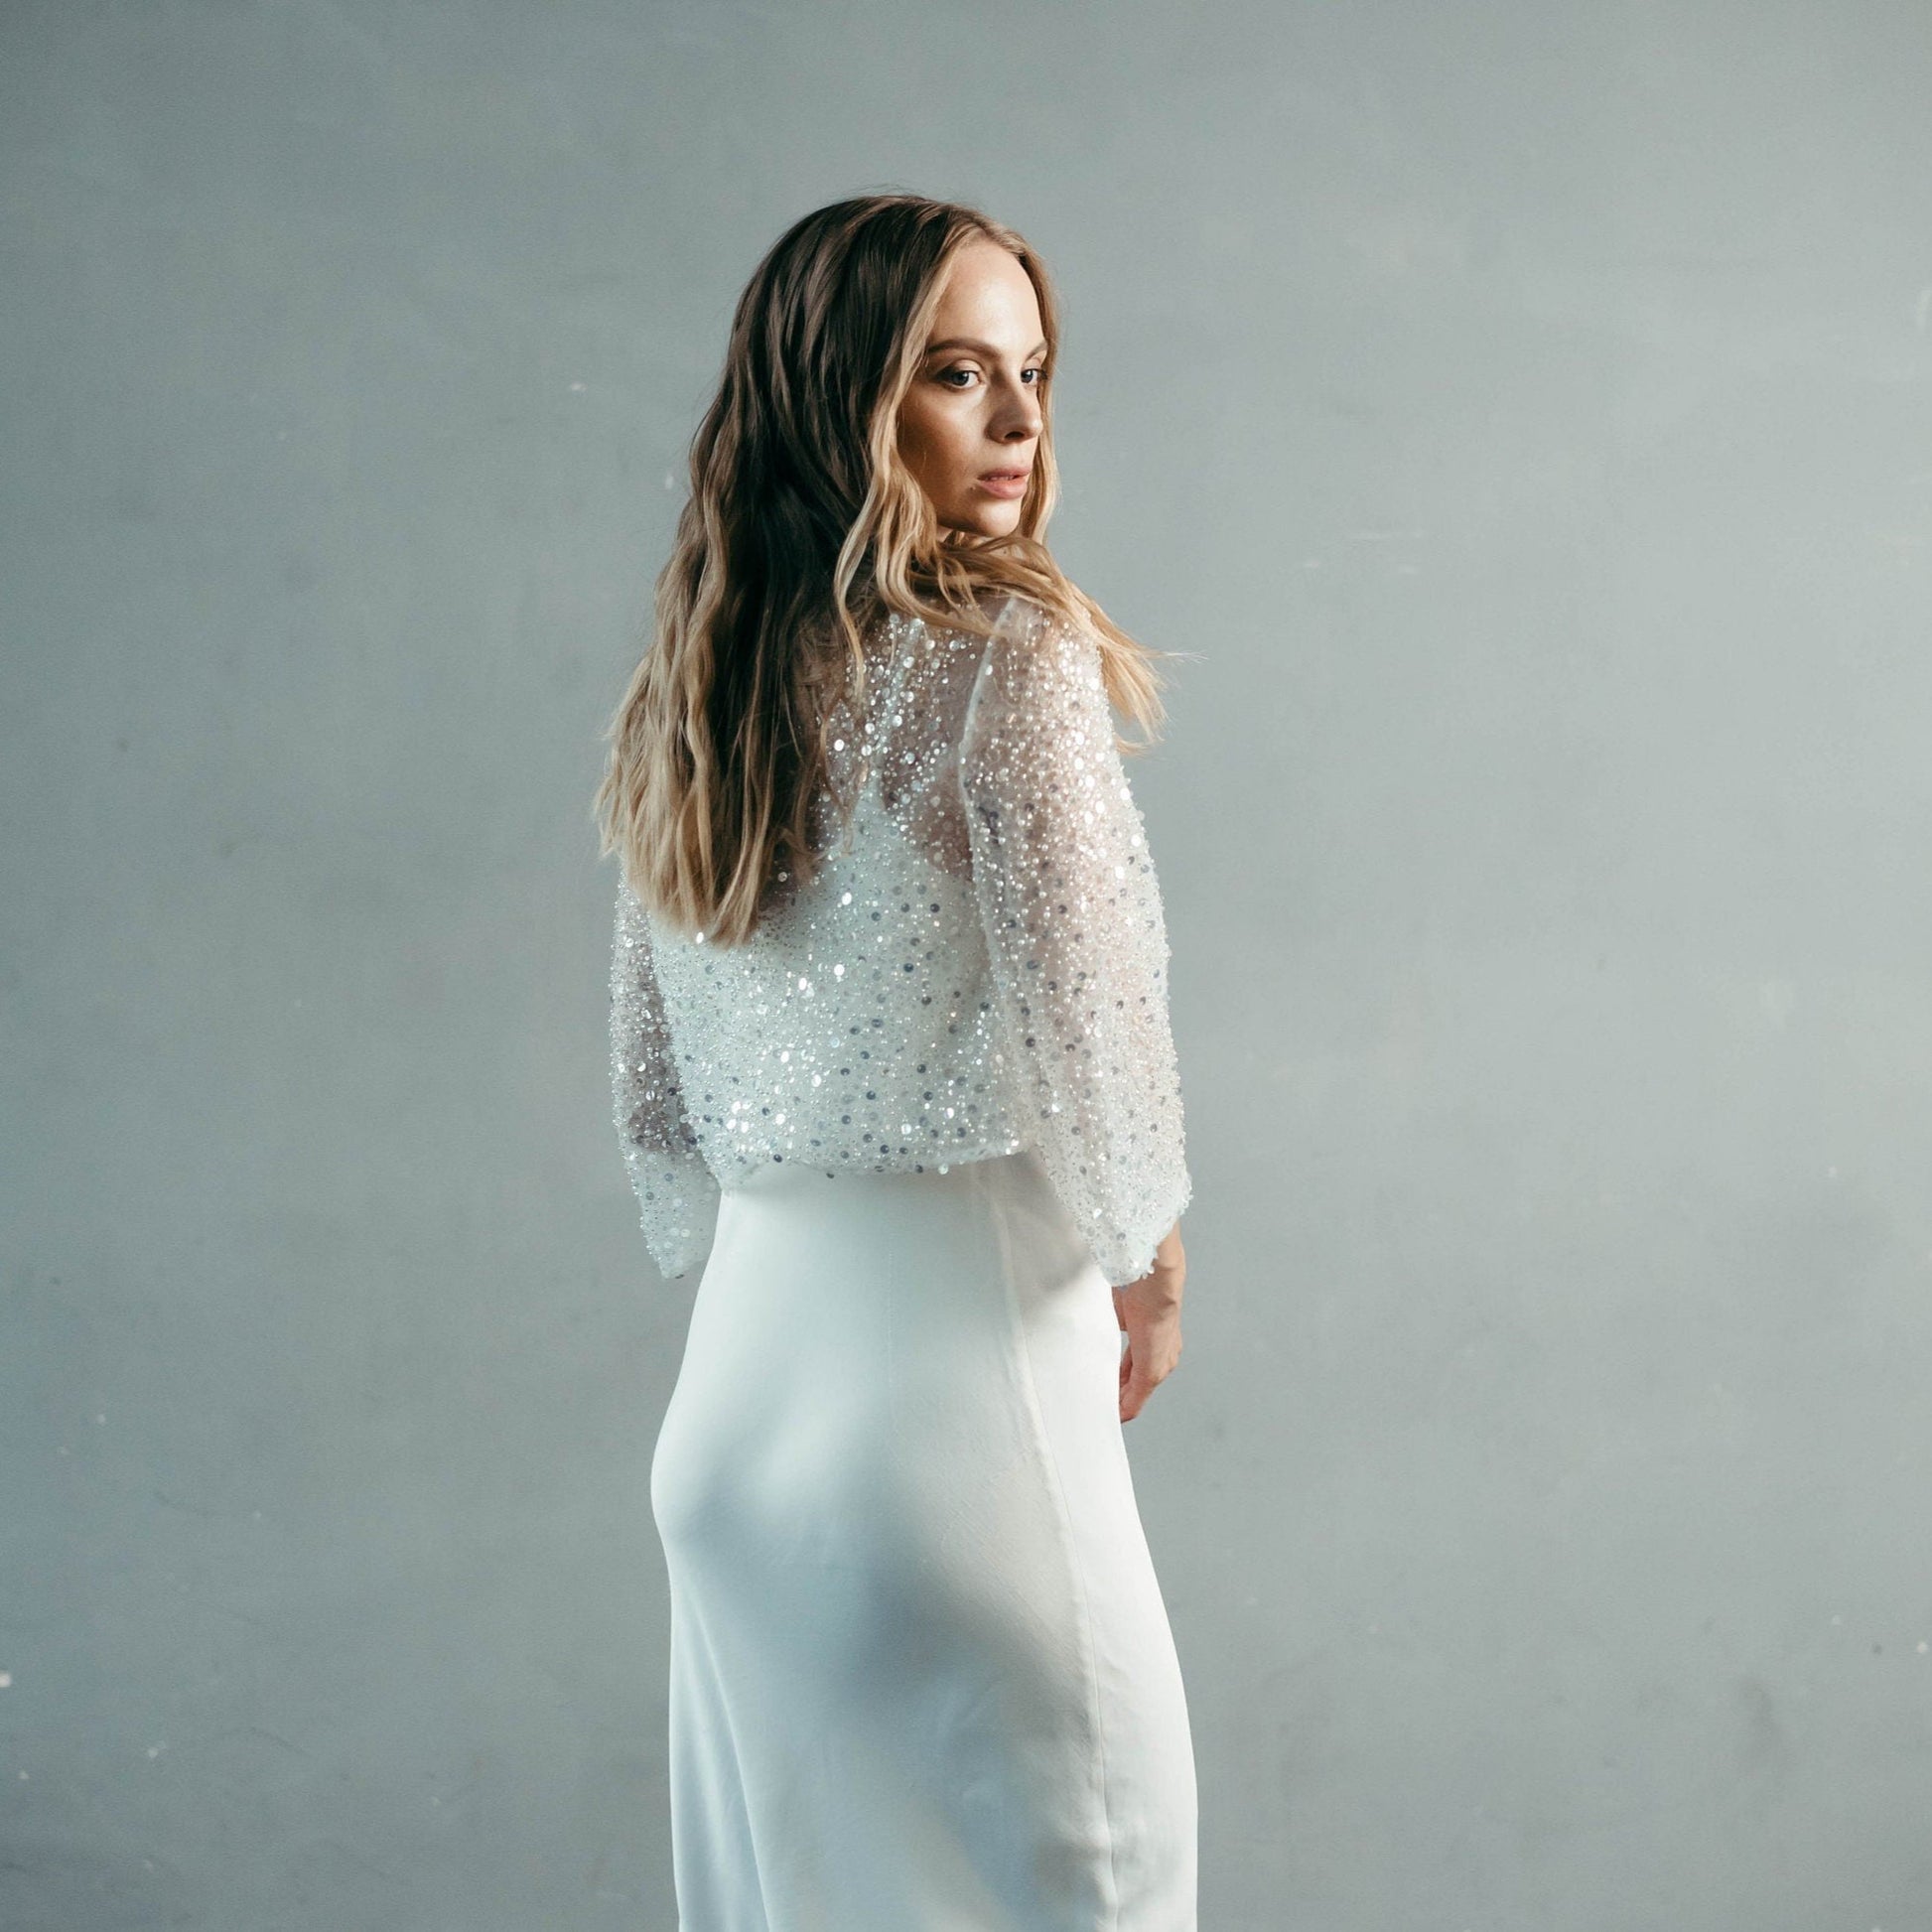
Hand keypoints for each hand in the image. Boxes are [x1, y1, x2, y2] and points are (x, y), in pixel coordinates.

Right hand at [1114, 1221, 1184, 1422]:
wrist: (1153, 1280)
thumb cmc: (1138, 1286)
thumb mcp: (1120, 1313)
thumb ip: (1113, 1328)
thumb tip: (1096, 1333)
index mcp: (1156, 1341)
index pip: (1136, 1368)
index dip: (1118, 1380)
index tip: (1102, 1387)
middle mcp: (1164, 1357)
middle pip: (1136, 1386)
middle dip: (1116, 1394)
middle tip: (1097, 1402)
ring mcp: (1160, 1366)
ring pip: (1136, 1394)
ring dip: (1119, 1402)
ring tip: (1101, 1410)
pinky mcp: (1152, 1372)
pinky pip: (1136, 1399)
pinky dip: (1123, 1409)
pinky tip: (1112, 1415)